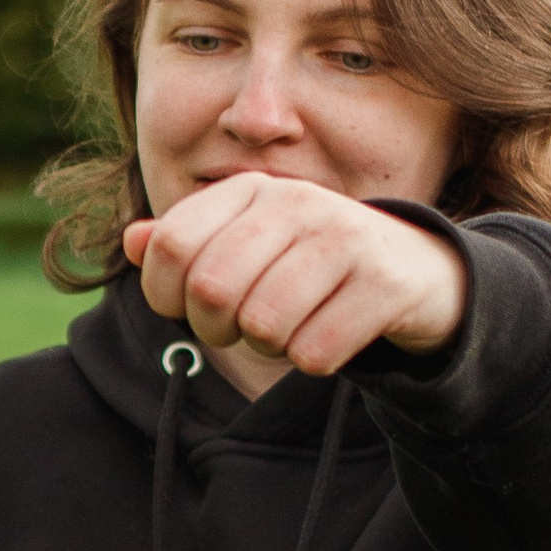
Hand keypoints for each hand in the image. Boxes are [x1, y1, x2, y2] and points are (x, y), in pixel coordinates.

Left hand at [126, 174, 468, 376]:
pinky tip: (332, 334)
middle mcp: (297, 203)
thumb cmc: (315, 264)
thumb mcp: (250, 244)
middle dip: (218, 329)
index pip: (171, 246)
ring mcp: (344, 239)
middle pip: (211, 291)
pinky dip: (314, 360)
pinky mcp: (383, 284)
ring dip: (271, 346)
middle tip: (243, 327)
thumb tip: (132, 241)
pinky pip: (313, 354)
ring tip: (293, 326)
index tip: (190, 307)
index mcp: (254, 190)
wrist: (418, 271)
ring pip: (263, 326)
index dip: (166, 296)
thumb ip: (189, 243)